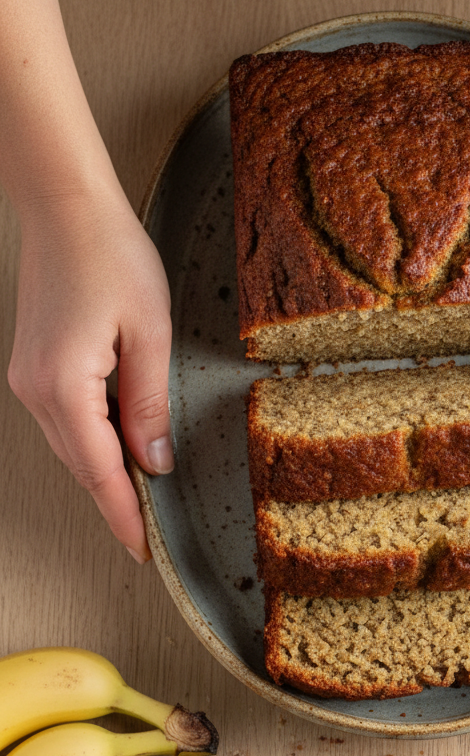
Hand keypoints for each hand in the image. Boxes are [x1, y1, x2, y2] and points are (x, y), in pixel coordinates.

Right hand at [8, 190, 171, 560]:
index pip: (99, 471)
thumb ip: (150, 402)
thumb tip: (155, 459)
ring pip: (72, 448)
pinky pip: (66, 423)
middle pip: (82, 466)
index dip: (124, 515)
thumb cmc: (111, 255)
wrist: (65, 206)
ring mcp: (28, 379)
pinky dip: (94, 443)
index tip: (143, 549)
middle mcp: (36, 390)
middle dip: (117, 502)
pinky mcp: (33, 367)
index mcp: (65, 385)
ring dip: (105, 473)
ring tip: (143, 497)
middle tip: (151, 534)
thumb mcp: (149, 331)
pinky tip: (122, 448)